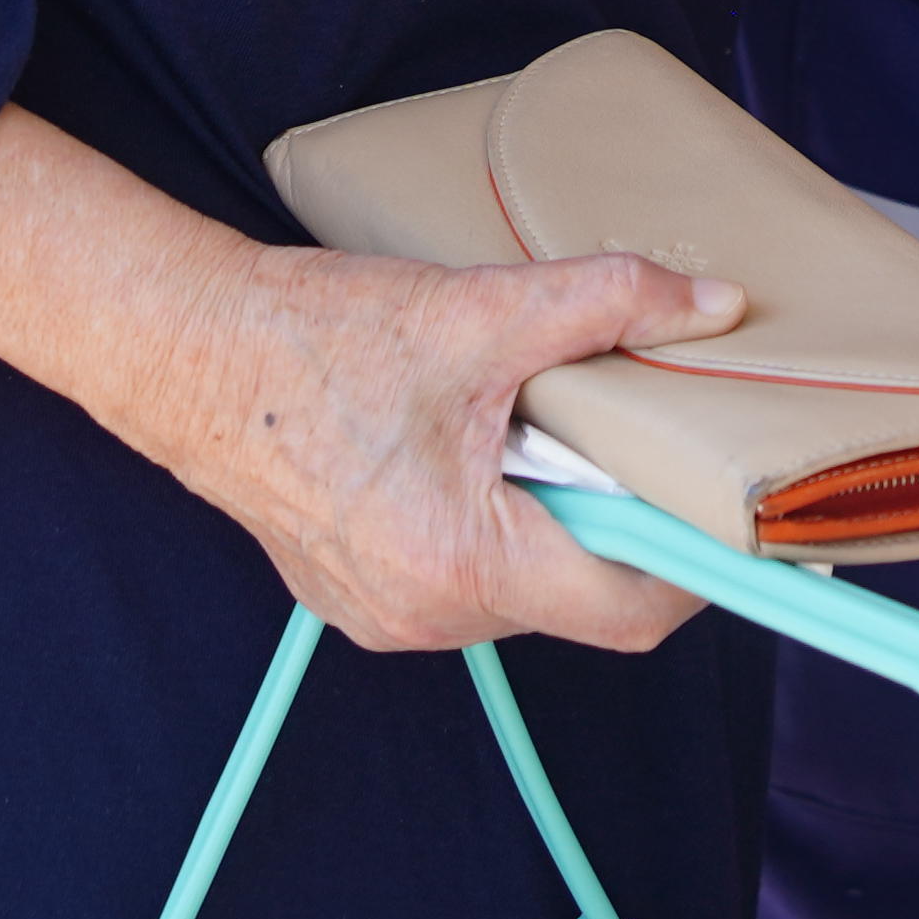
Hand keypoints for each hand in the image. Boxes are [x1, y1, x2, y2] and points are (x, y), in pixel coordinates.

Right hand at [120, 240, 744, 656]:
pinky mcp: (356, 591)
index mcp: (462, 565)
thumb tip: (714, 305)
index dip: (698, 564)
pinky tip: (478, 446)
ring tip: (540, 427)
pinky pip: (463, 572)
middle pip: (579, 593)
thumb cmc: (313, 339)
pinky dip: (493, 518)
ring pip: (522, 582)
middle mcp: (424, 615)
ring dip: (551, 513)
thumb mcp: (481, 311)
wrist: (182, 349)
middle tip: (630, 437)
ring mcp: (383, 613)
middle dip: (616, 517)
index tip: (736, 518)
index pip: (630, 609)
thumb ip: (611, 303)